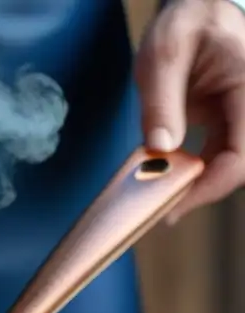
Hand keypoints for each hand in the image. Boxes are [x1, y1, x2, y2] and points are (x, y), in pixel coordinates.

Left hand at [136, 0, 244, 222]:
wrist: (196, 7)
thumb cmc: (185, 22)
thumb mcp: (164, 56)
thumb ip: (162, 102)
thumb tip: (159, 148)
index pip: (244, 154)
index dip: (212, 185)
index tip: (176, 203)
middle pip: (240, 164)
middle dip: (202, 190)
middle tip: (161, 210)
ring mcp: (243, 113)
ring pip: (229, 162)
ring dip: (196, 182)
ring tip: (159, 198)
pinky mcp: (227, 119)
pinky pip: (216, 154)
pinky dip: (190, 168)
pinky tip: (164, 175)